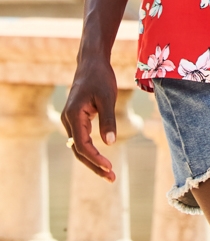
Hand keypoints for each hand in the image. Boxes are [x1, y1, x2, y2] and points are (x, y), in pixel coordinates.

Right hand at [61, 57, 117, 181]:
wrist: (91, 62)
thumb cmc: (100, 77)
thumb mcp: (107, 97)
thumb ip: (108, 120)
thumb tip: (109, 143)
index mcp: (73, 115)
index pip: (82, 145)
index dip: (95, 158)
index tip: (109, 167)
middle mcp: (67, 120)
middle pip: (79, 151)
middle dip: (94, 166)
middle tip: (111, 178)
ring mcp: (70, 120)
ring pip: (79, 147)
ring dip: (93, 161)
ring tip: (109, 174)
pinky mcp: (76, 119)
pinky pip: (82, 140)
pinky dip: (92, 151)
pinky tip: (102, 160)